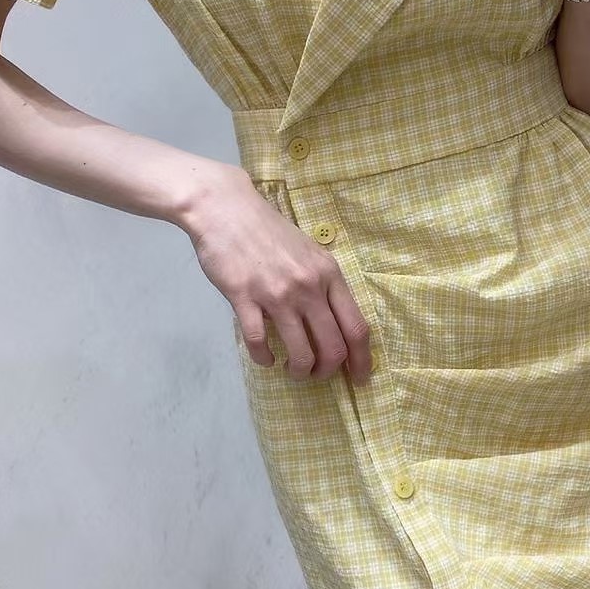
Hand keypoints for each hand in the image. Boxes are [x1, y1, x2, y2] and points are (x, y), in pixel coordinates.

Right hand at [180, 163, 372, 383]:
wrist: (227, 210)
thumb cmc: (269, 231)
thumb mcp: (309, 253)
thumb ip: (323, 284)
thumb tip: (335, 323)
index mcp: (329, 274)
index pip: (356, 327)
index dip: (362, 360)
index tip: (360, 378)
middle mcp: (309, 287)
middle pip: (333, 347)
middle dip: (327, 371)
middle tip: (316, 374)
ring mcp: (277, 294)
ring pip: (300, 352)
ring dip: (299, 370)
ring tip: (292, 369)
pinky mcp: (244, 298)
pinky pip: (259, 342)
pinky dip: (264, 359)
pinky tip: (265, 359)